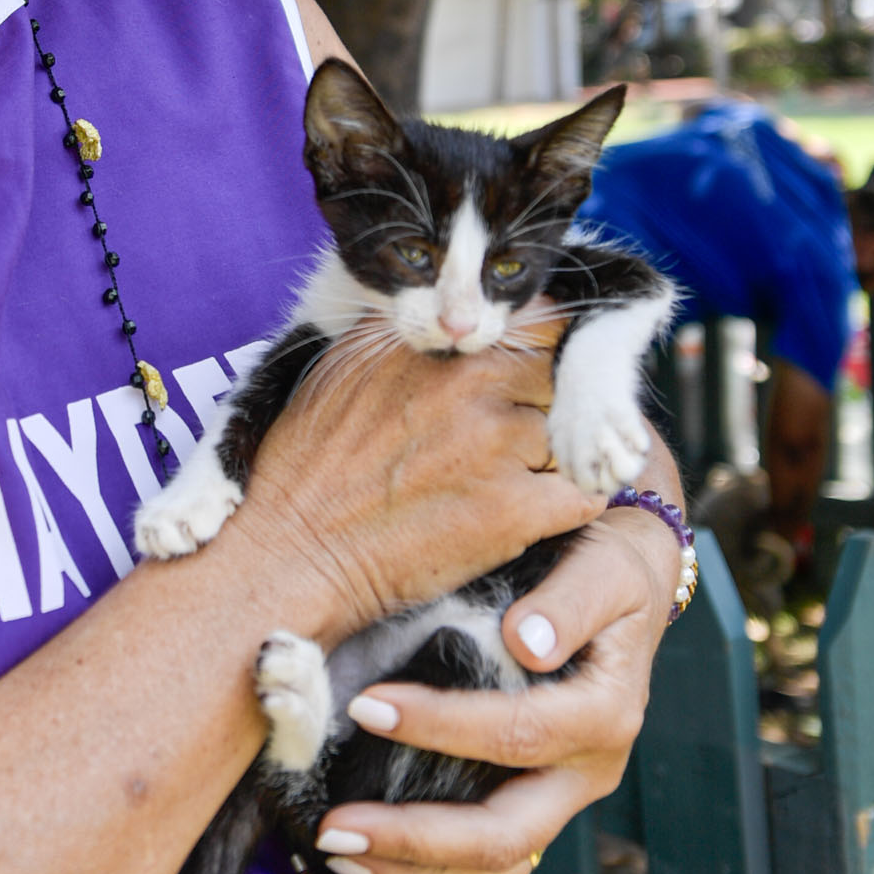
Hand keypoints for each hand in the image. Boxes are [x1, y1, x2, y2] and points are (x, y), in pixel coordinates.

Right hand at [240, 327, 594, 635]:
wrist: (291, 554)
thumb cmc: (306, 471)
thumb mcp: (341, 370)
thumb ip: (405, 338)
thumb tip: (448, 319)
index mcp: (431, 344)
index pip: (534, 319)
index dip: (537, 352)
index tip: (526, 378)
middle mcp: (469, 380)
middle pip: (560, 375)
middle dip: (546, 406)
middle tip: (518, 440)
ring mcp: (496, 444)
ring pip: (572, 436)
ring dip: (554, 459)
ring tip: (515, 484)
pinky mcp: (514, 509)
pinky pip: (583, 495)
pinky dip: (570, 506)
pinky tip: (536, 515)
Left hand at [313, 505, 679, 873]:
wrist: (622, 586)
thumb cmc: (603, 566)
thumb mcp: (603, 566)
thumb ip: (569, 601)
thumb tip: (526, 642)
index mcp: (605, 714)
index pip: (518, 733)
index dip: (440, 726)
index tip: (365, 707)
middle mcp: (587, 771)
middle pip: (506, 835)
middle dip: (416, 839)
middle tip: (334, 830)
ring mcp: (560, 797)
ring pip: (495, 867)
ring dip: (414, 871)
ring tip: (338, 854)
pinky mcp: (533, 806)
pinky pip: (486, 864)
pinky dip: (428, 872)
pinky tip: (368, 857)